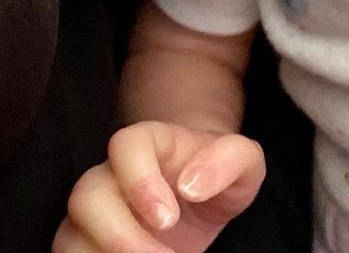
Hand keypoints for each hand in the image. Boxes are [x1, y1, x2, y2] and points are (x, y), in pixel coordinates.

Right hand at [53, 121, 264, 252]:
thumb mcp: (245, 162)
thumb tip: (190, 184)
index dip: (139, 180)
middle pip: (86, 195)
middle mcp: (114, 172)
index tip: (168, 218)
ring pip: (69, 233)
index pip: (126, 145)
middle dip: (119, 236)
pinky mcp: (87, 241)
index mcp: (153, 142)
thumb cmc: (221, 171)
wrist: (204, 191)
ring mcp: (95, 209)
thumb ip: (228, 160)